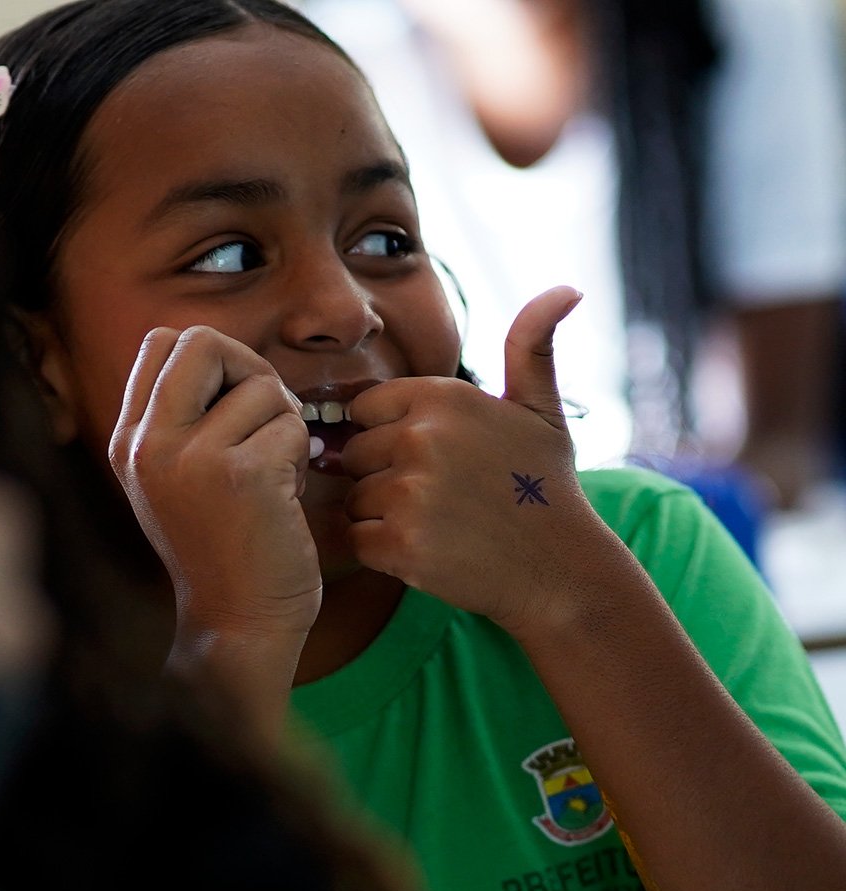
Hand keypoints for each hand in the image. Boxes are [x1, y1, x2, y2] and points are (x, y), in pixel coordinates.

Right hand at [110, 326, 321, 644]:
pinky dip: (300, 456)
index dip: (212, 357)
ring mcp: (192, 458)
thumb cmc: (222, 550)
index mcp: (129, 440)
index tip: (234, 401)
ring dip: (284, 424)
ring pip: (262, 387)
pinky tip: (285, 496)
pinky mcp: (242, 475)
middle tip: (266, 418)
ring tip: (274, 474)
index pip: (162, 342)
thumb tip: (230, 356)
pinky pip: (290, 425)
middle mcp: (149, 443)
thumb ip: (185, 419)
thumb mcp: (178, 481)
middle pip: (203, 340)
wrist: (237, 626)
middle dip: (250, 367)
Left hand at [342, 286, 608, 637]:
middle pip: (356, 456)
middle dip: (384, 477)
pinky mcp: (399, 545)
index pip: (366, 410)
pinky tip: (429, 551)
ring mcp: (408, 493)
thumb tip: (566, 287)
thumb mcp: (541, 409)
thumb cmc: (544, 487)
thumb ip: (530, 344)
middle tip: (440, 499)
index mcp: (442, 396)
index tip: (432, 461)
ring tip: (440, 525)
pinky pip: (358, 540)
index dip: (391, 438)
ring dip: (385, 517)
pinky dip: (384, 552)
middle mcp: (421, 437)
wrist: (560, 571)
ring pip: (355, 500)